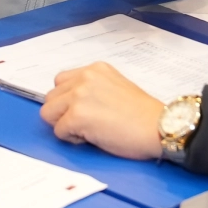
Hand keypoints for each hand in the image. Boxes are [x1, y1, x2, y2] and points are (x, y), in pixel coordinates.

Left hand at [40, 63, 164, 159]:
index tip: (87, 111)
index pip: (61, 82)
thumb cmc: (143, 115)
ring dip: (64, 125)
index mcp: (95, 69)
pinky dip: (72, 139)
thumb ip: (92, 89)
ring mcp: (79, 95)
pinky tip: (93, 137)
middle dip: (63, 113)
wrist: (159, 127)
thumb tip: (71, 104)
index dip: (69, 101)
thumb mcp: (115, 87)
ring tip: (87, 130)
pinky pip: (59, 131)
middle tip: (87, 123)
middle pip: (51, 97)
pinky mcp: (78, 115)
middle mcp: (85, 77)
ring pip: (48, 113)